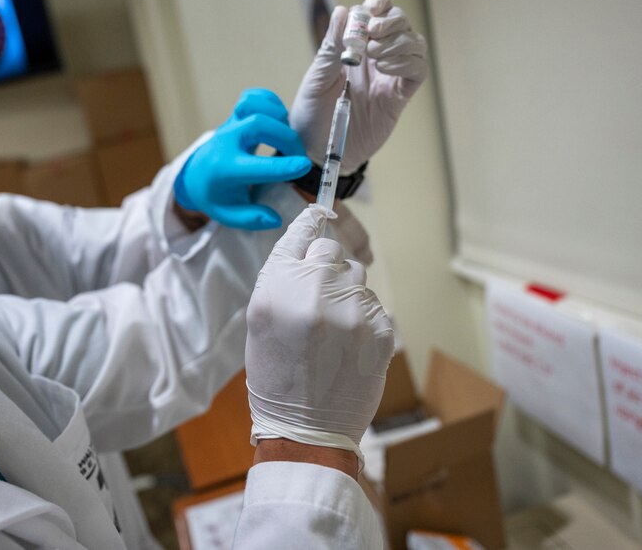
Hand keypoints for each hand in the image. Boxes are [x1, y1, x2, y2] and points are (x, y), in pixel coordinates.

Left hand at [174, 89, 311, 229]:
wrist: (196, 173)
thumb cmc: (215, 194)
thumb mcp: (227, 214)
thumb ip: (250, 219)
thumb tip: (275, 218)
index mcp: (225, 169)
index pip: (256, 166)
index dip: (282, 166)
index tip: (304, 167)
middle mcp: (227, 142)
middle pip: (258, 125)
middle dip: (286, 138)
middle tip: (299, 156)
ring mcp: (231, 124)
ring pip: (253, 104)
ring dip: (278, 116)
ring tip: (287, 136)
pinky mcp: (236, 114)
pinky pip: (252, 96)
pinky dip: (269, 101)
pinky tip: (278, 119)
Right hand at [245, 206, 393, 455]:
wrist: (307, 429)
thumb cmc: (277, 374)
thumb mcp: (260, 318)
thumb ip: (283, 273)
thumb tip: (312, 232)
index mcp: (278, 286)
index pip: (302, 234)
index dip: (312, 223)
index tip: (322, 212)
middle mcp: (316, 291)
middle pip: (332, 252)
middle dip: (326, 270)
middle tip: (316, 305)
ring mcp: (353, 310)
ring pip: (357, 278)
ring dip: (347, 295)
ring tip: (332, 332)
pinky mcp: (381, 329)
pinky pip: (375, 305)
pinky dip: (364, 319)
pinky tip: (348, 346)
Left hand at [290, 0, 427, 171]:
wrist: (317, 151)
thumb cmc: (311, 114)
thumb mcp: (316, 77)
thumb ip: (331, 46)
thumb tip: (343, 10)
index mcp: (353, 46)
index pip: (376, 11)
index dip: (379, 3)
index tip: (373, 8)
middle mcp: (375, 56)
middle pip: (400, 22)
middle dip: (391, 21)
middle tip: (372, 35)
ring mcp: (390, 76)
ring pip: (414, 43)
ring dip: (397, 42)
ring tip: (374, 57)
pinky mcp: (399, 97)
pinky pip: (418, 71)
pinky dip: (407, 63)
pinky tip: (385, 70)